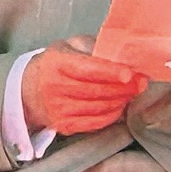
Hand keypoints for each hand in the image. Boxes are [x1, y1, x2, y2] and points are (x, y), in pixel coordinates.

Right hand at [21, 37, 147, 134]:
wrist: (29, 89)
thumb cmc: (57, 64)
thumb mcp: (70, 46)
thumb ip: (94, 48)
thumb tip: (123, 54)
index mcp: (56, 64)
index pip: (87, 70)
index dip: (111, 72)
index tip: (130, 73)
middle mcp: (54, 88)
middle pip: (97, 90)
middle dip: (124, 87)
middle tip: (141, 82)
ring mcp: (57, 109)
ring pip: (98, 107)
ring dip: (120, 100)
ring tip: (132, 92)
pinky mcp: (63, 125)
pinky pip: (94, 122)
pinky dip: (112, 114)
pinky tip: (119, 105)